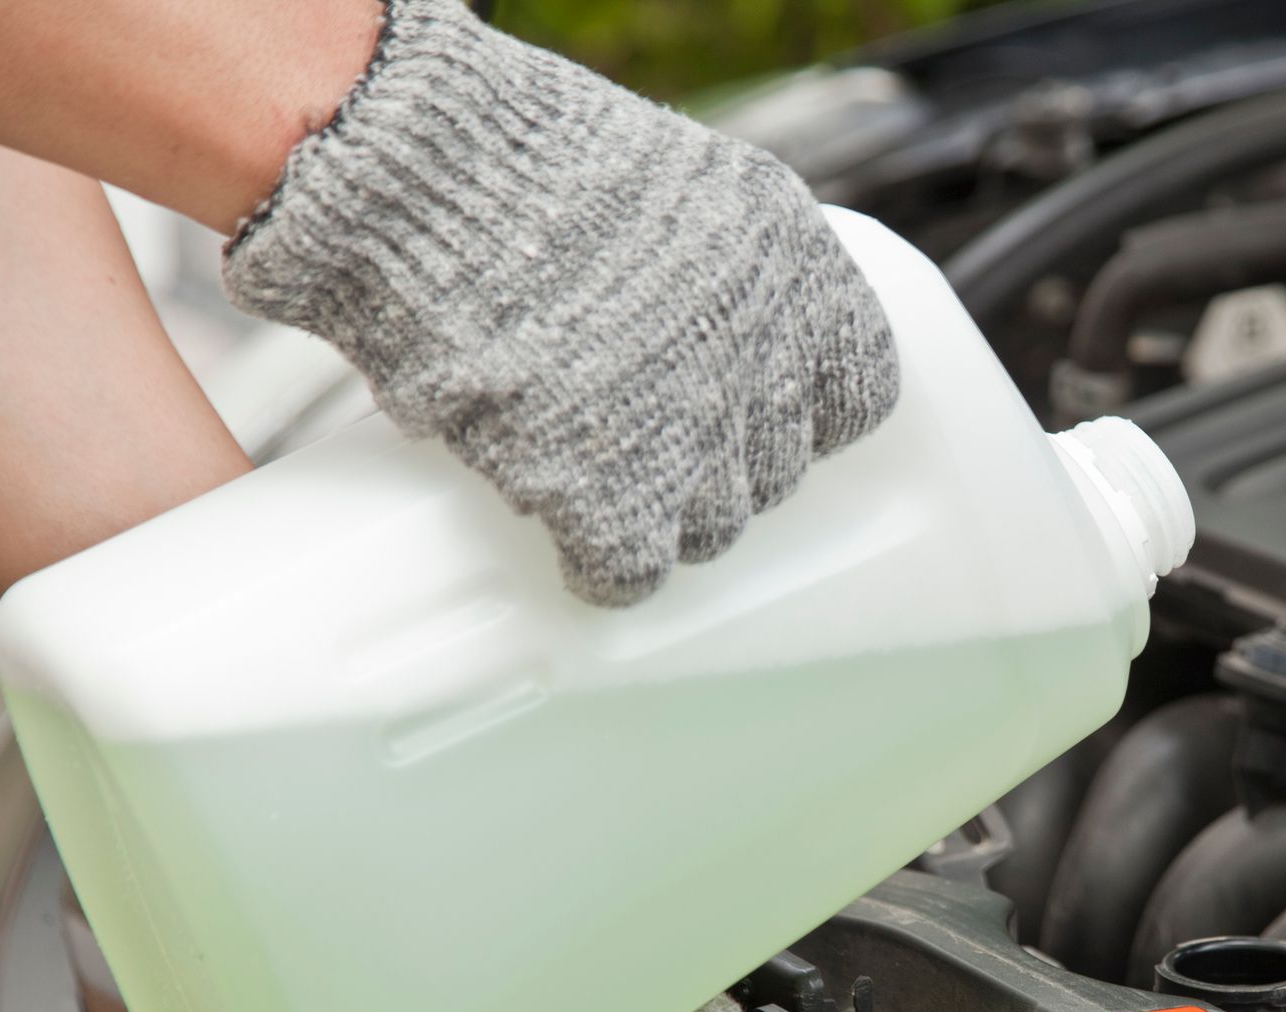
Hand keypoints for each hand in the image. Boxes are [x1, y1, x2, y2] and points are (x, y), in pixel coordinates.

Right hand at [221, 0, 899, 604]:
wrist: (428, 180)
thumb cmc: (526, 165)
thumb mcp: (681, 189)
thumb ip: (725, 271)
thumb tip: (724, 340)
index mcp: (799, 271)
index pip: (858, 392)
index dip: (805, 413)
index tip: (761, 410)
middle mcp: (766, 357)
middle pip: (773, 469)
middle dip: (718, 463)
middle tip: (651, 435)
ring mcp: (696, 436)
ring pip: (711, 529)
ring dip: (661, 516)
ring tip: (598, 473)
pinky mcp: (612, 496)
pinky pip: (630, 572)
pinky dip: (598, 567)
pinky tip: (570, 542)